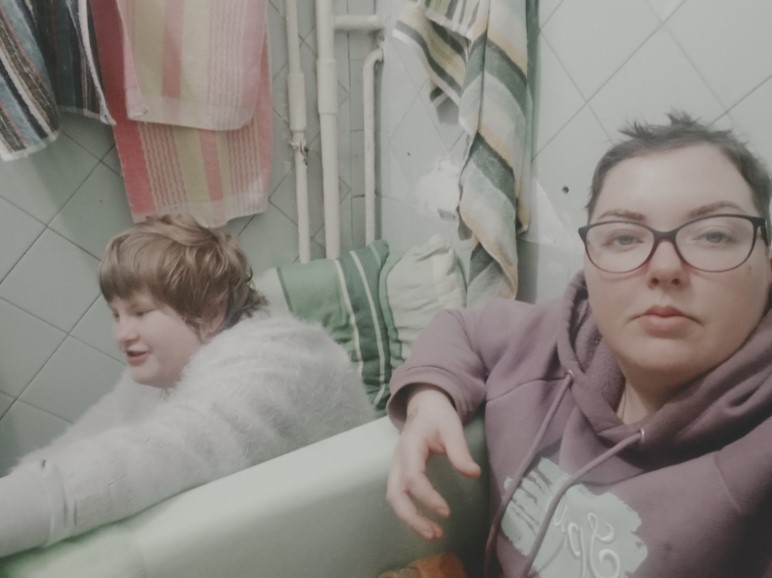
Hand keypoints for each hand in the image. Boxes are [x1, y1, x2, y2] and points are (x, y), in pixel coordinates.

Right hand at [386, 385, 480, 540]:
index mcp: (410, 446)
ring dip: (411, 520)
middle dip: (411, 517)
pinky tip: (428, 524)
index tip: (446, 512)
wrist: (423, 406)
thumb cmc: (437, 416)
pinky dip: (411, 514)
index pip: (413, 477)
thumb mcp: (451, 427)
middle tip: (434, 534)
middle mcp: (398, 460)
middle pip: (395, 494)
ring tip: (434, 534)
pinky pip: (400, 497)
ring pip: (394, 499)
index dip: (427, 497)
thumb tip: (472, 474)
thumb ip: (460, 451)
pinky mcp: (401, 474)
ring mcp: (397, 468)